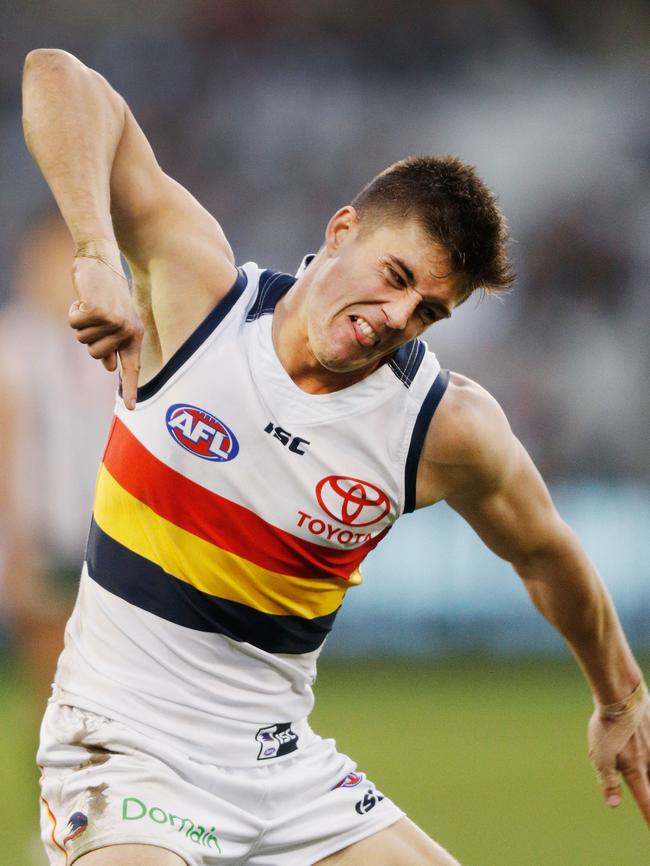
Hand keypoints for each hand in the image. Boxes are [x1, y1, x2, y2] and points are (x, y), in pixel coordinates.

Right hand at [69, 250, 142, 409]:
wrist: (101, 263)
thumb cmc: (105, 294)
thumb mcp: (112, 321)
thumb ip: (112, 345)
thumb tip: (111, 368)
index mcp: (134, 336)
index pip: (132, 368)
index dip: (130, 389)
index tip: (131, 409)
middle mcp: (128, 331)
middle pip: (96, 354)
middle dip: (87, 337)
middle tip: (95, 315)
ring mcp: (115, 322)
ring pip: (83, 339)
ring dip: (80, 322)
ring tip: (92, 305)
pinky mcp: (100, 312)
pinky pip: (75, 323)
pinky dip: (73, 310)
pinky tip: (84, 298)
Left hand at [588, 682, 649, 824]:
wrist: (621, 695)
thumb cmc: (607, 726)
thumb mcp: (600, 756)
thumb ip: (608, 781)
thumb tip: (613, 804)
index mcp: (635, 770)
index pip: (646, 801)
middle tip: (646, 798)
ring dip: (649, 771)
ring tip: (644, 772)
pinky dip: (649, 747)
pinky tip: (644, 744)